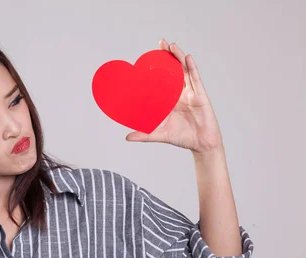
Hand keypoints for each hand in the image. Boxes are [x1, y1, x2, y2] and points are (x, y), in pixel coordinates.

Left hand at [125, 38, 223, 153]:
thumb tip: (126, 137)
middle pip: (174, 70)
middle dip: (167, 56)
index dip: (157, 68)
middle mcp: (180, 93)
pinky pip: (195, 79)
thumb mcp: (159, 134)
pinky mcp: (200, 95)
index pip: (162, 80)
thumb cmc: (182, 137)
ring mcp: (190, 93)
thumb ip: (144, 135)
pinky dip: (191, 67)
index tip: (147, 58)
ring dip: (178, 57)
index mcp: (170, 100)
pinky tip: (187, 57)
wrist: (200, 144)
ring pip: (184, 71)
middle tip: (160, 43)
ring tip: (171, 45)